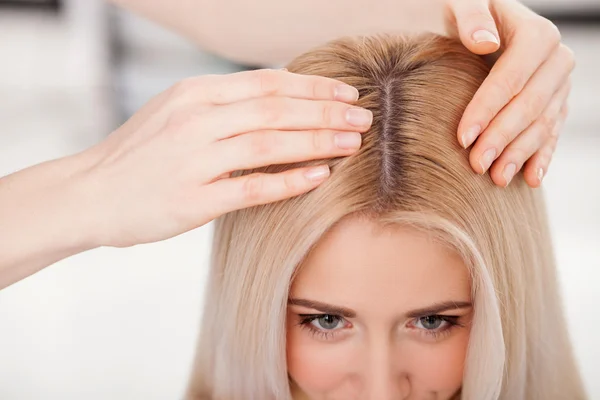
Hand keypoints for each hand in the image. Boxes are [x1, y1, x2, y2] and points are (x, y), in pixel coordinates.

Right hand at [81, 69, 370, 246]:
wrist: (90, 193)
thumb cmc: (139, 154)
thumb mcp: (175, 111)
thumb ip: (222, 103)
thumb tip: (278, 98)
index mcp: (194, 94)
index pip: (267, 82)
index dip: (313, 85)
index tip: (346, 92)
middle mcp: (195, 119)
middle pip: (276, 109)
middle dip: (326, 111)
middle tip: (364, 117)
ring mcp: (194, 159)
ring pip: (270, 143)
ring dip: (318, 141)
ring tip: (354, 143)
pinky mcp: (194, 200)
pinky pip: (253, 187)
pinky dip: (291, 180)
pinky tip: (321, 175)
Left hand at [444, 0, 573, 186]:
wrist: (486, 26)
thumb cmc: (466, 15)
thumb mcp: (461, 4)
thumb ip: (471, 16)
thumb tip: (485, 42)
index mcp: (536, 34)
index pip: (511, 77)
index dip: (487, 108)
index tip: (462, 137)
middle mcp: (556, 60)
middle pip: (529, 105)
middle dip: (502, 138)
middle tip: (477, 164)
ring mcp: (559, 85)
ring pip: (543, 124)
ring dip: (520, 154)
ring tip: (497, 178)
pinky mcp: (556, 103)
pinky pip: (552, 133)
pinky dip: (541, 157)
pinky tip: (530, 179)